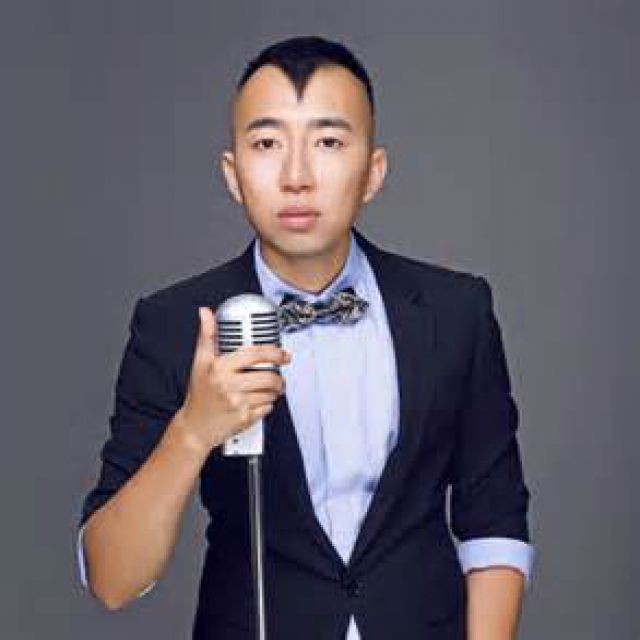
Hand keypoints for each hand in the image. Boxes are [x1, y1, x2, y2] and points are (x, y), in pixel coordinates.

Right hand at [175, 306, 290, 453]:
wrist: (194, 427)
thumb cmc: (199, 394)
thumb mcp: (200, 362)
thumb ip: (207, 336)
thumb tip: (205, 313)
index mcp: (220, 367)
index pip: (255, 355)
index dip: (275, 353)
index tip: (283, 354)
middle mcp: (228, 384)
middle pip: (268, 376)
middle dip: (278, 377)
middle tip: (277, 375)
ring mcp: (237, 403)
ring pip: (270, 393)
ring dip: (275, 391)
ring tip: (268, 389)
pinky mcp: (244, 418)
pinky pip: (267, 408)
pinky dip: (267, 405)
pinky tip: (257, 402)